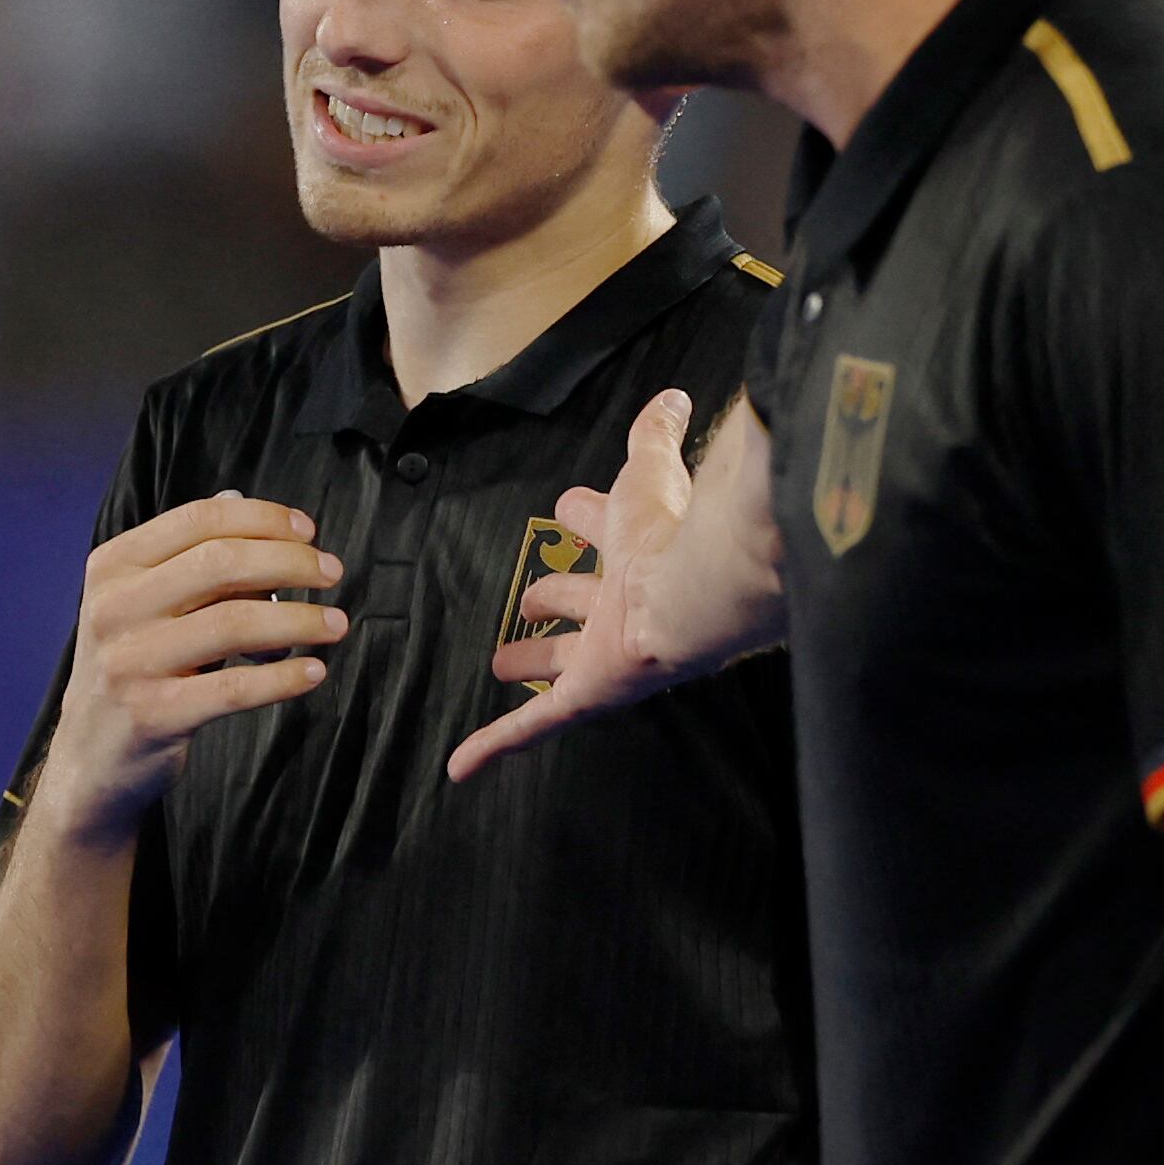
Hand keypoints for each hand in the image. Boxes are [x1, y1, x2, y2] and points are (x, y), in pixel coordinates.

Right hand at [29, 492, 347, 845]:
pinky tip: (313, 672)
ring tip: (336, 624)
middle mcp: (115, 608)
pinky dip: (283, 679)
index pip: (198, 521)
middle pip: (220, 563)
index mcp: (113, 567)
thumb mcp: (141, 602)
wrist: (91, 753)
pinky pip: (234, 688)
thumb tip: (245, 507)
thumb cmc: (132, 666)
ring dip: (299, 619)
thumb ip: (188, 556)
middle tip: (332, 573)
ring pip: (234, 623)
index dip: (263, 519)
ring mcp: (130, 663)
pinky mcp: (153, 715)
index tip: (308, 531)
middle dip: (291, 562)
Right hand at [446, 387, 766, 781]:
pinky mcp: (586, 693)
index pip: (606, 532)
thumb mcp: (651, 470)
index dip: (585, 518)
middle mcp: (623, 605)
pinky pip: (534, 725)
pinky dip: (495, 745)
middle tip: (531, 605)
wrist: (700, 584)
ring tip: (502, 666)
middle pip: (582, 604)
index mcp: (638, 553)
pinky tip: (463, 766)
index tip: (570, 509)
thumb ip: (656, 435)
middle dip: (557, 602)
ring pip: (562, 664)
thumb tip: (672, 397)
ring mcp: (603, 653)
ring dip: (533, 666)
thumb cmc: (676, 527)